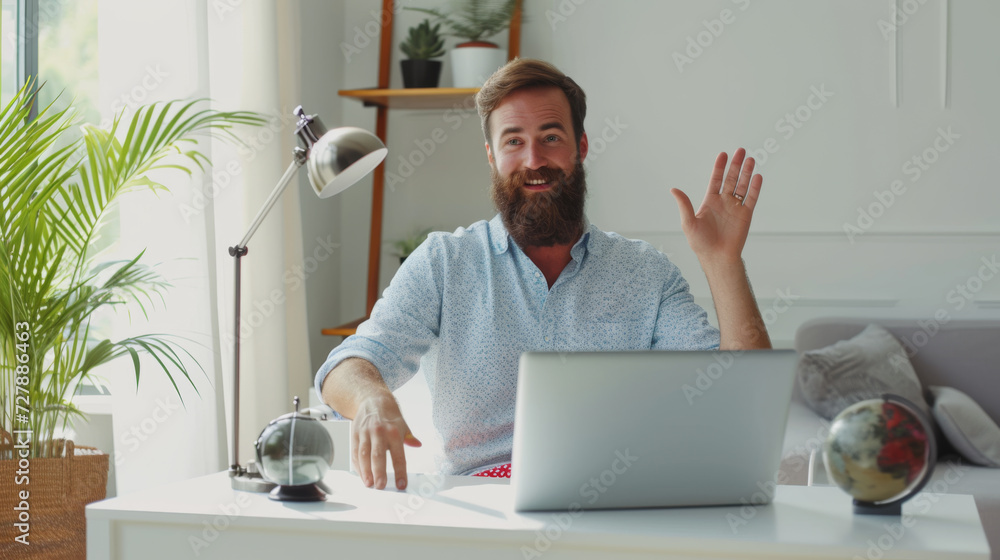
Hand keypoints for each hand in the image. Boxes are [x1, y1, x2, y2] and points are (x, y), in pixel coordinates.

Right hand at [351, 394, 421, 489]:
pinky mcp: (355, 435)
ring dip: (365, 471)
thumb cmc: (389, 416)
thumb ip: (410, 438)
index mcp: (394, 432)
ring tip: (369, 484)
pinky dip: (358, 465)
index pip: (398, 455)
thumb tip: (418, 444)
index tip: (401, 485)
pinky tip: (362, 475)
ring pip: (363, 455)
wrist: (372, 399)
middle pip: (378, 455)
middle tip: (380, 486)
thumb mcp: (403, 425)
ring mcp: (365, 434)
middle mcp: (379, 433)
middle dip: (379, 472)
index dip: (400, 471)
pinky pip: (355, 453)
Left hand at [670, 148, 761, 264]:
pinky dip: (755, 188)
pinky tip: (757, 177)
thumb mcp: (688, 222)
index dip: (719, 167)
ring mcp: (735, 208)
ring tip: (750, 160)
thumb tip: (673, 189)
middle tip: (741, 151)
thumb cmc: (701, 243)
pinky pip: (751, 199)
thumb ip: (684, 204)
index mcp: (710, 202)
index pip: (716, 180)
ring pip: (742, 186)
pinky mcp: (745, 215)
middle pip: (731, 179)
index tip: (723, 154)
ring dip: (746, 173)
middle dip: (736, 165)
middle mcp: (724, 203)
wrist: (717, 257)